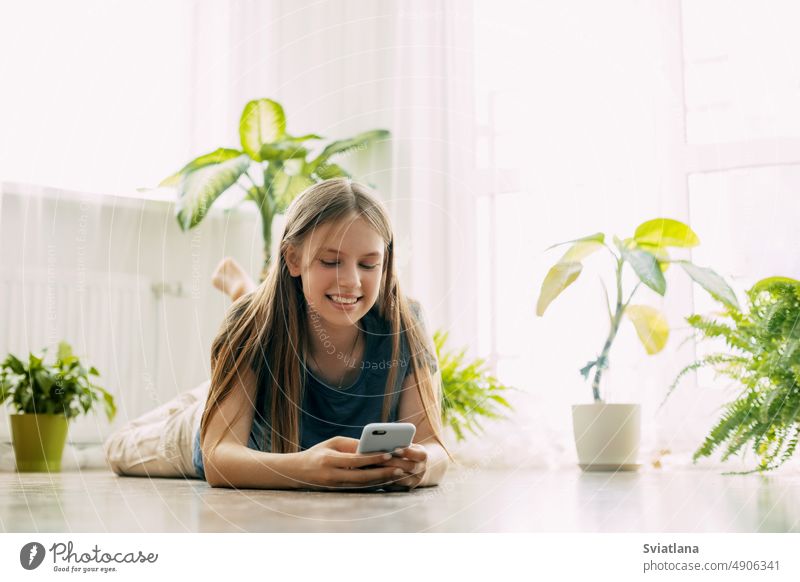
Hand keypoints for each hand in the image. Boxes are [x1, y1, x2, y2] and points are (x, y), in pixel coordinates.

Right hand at [292, 436, 407, 491]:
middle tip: (399, 468)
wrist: (298, 472)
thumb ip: (351, 445)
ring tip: (396, 474)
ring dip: (381, 480)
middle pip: (362, 476)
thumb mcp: (332, 443)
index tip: (388, 454)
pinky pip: (360, 487)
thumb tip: (371, 447)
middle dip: (382, 473)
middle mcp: (333, 475)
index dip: (373, 458)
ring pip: (363, 485)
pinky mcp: (339, 491)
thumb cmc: (317, 453)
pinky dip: (374, 484)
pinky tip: (386, 479)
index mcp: (330, 460)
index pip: (355, 460)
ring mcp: (336, 486)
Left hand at [371, 443, 427, 490]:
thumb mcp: (410, 446)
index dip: (407, 452)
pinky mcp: (408, 487)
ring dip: (389, 472)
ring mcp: (415, 480)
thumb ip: (402, 444)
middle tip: (381, 459)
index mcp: (423, 456)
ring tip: (376, 467)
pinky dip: (388, 480)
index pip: (417, 454)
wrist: (418, 467)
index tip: (395, 449)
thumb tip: (388, 441)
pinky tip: (378, 475)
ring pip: (402, 477)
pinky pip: (397, 485)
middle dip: (394, 462)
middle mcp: (421, 469)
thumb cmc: (409, 452)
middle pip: (408, 466)